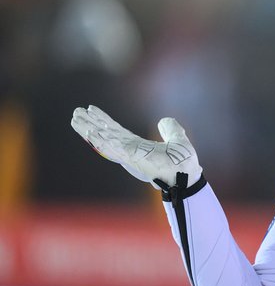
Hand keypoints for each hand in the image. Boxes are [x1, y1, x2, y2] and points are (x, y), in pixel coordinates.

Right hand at [71, 105, 201, 188]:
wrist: (187, 175)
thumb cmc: (183, 163)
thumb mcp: (177, 139)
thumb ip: (170, 129)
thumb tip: (164, 119)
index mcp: (137, 146)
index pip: (116, 130)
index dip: (103, 120)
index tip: (92, 109)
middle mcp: (129, 150)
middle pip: (105, 133)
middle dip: (90, 123)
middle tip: (75, 112)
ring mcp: (128, 155)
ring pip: (103, 140)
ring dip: (88, 129)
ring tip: (75, 118)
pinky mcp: (131, 158)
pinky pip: (113, 148)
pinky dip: (100, 140)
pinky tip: (89, 131)